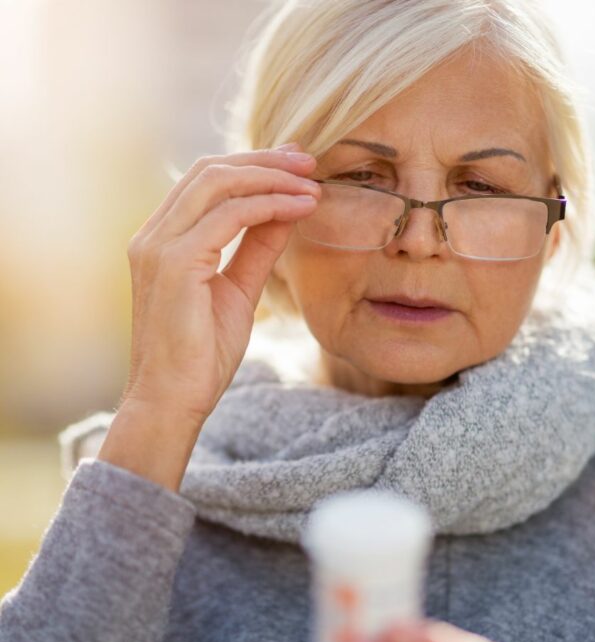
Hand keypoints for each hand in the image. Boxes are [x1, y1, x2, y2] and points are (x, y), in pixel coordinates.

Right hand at [119, 142, 320, 422]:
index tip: (297, 167)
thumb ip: (257, 248)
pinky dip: (269, 205)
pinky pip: (229, 216)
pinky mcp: (174, 263)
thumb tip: (286, 211)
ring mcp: (159, 246)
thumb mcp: (238, 290)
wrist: (174, 399)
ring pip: (218, 184)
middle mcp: (153, 235)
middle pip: (211, 171)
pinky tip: (300, 207)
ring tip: (312, 183)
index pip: (207, 182)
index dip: (253, 166)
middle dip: (265, 161)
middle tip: (310, 162)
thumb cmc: (201, 354)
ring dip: (271, 177)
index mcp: (163, 240)